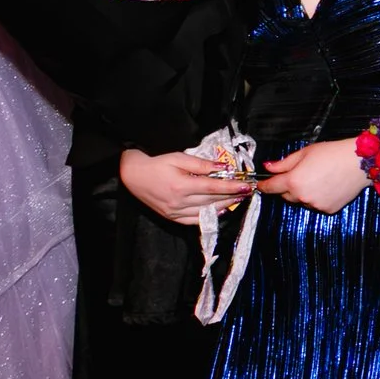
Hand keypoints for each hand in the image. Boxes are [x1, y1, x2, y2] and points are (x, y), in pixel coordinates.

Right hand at [120, 148, 255, 221]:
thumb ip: (201, 164)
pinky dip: (209, 216)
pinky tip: (219, 210)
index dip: (231, 186)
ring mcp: (175, 212)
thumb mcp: (178, 158)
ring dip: (224, 206)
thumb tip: (223, 167)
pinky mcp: (171, 217)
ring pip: (205, 212)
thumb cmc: (156, 163)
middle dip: (232, 195)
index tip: (246, 185)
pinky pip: (194, 220)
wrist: (133, 175)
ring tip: (237, 199)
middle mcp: (179, 202)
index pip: (213, 187)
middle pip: (212, 200)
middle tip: (246, 191)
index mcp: (182, 186)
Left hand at [257, 139, 370, 213]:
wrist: (358, 162)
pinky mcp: (327, 210)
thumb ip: (284, 163)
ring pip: (302, 201)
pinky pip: (316, 205)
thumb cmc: (332, 153)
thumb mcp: (305, 153)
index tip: (261, 184)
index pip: (272, 187)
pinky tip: (327, 185)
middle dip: (288, 187)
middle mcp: (302, 196)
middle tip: (300, 174)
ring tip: (318, 178)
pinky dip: (317, 197)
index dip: (265, 185)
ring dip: (303, 193)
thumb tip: (268, 167)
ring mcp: (315, 205)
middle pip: (286, 195)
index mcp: (293, 181)